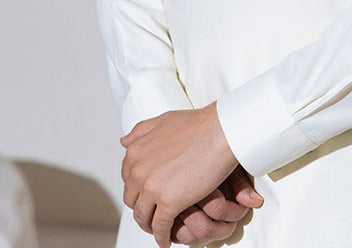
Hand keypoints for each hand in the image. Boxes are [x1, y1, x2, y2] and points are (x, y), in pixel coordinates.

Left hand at [120, 104, 258, 247]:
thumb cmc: (199, 125)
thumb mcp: (163, 121)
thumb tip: (124, 142)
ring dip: (150, 226)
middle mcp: (138, 170)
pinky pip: (160, 228)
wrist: (222, 131)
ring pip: (143, 217)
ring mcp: (152, 187)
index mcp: (136, 152)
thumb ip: (141, 131)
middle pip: (133, 201)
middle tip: (154, 214)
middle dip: (143, 209)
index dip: (139, 191)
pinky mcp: (169, 202)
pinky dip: (162, 237)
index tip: (148, 196)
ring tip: (161, 229)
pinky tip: (167, 240)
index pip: (128, 181)